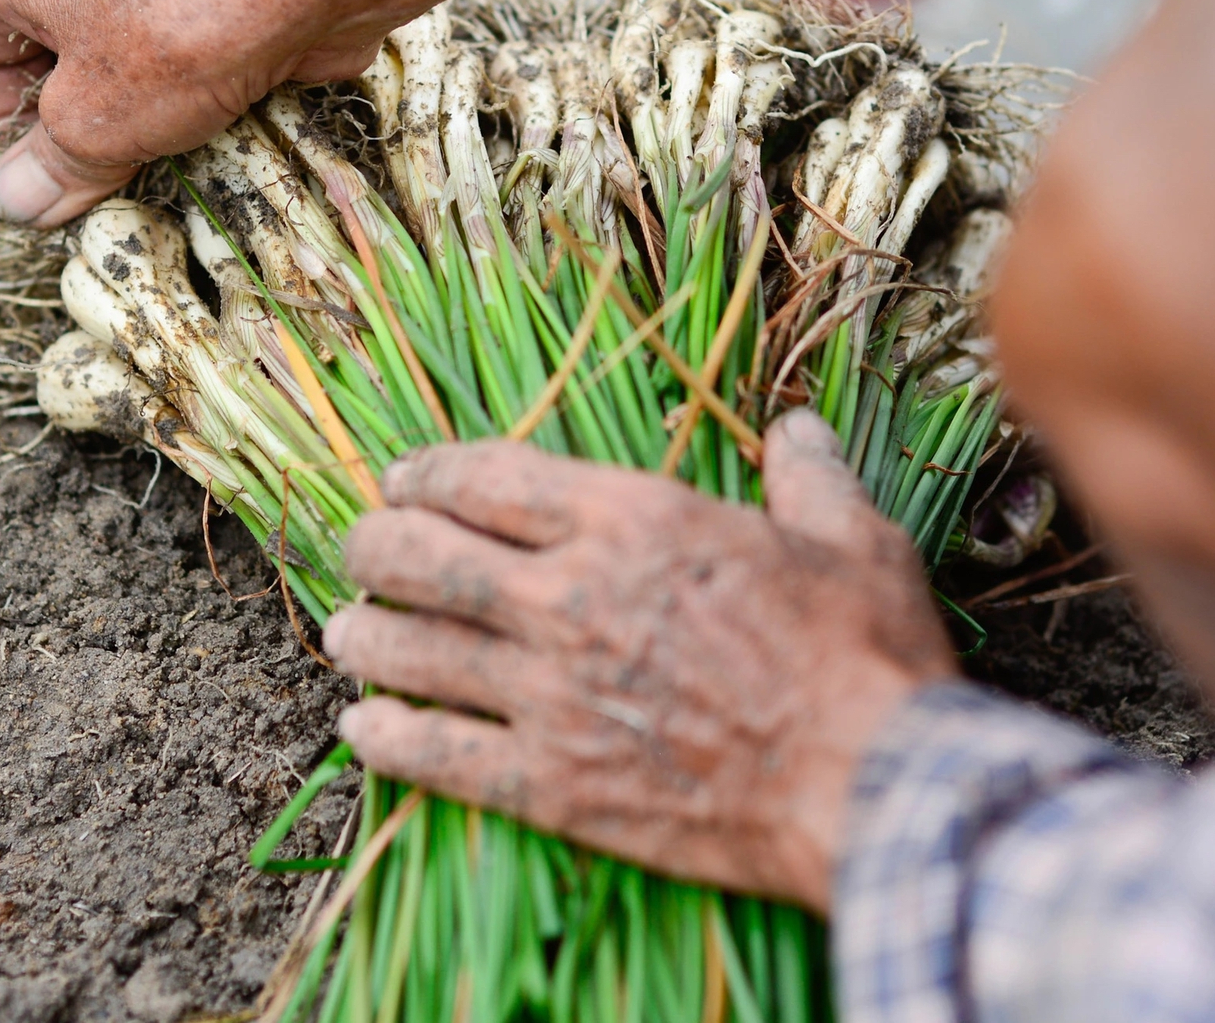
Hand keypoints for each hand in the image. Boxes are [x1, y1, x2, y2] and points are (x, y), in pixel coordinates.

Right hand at [0, 0, 391, 228]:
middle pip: (45, 39)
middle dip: (77, 108)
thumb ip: (50, 168)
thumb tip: (16, 201)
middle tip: (114, 159)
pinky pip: (171, 16)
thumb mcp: (97, 128)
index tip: (56, 169)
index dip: (9, 122)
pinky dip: (184, 62)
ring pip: (113, 31)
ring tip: (169, 134)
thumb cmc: (180, 39)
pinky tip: (215, 101)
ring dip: (134, 91)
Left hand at [325, 412, 955, 910]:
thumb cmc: (863, 653)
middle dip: (373, 544)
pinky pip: (437, 755)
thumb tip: (797, 430)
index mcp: (631, 520)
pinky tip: (362, 729)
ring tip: (345, 632)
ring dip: (363, 635)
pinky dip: (387, 738)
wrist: (868, 784)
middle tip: (361, 549)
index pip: (484, 478)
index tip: (400, 480)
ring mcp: (551, 693)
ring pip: (411, 650)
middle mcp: (569, 596)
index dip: (423, 473)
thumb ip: (808, 476)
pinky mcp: (552, 782)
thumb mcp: (850, 539)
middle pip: (420, 555)